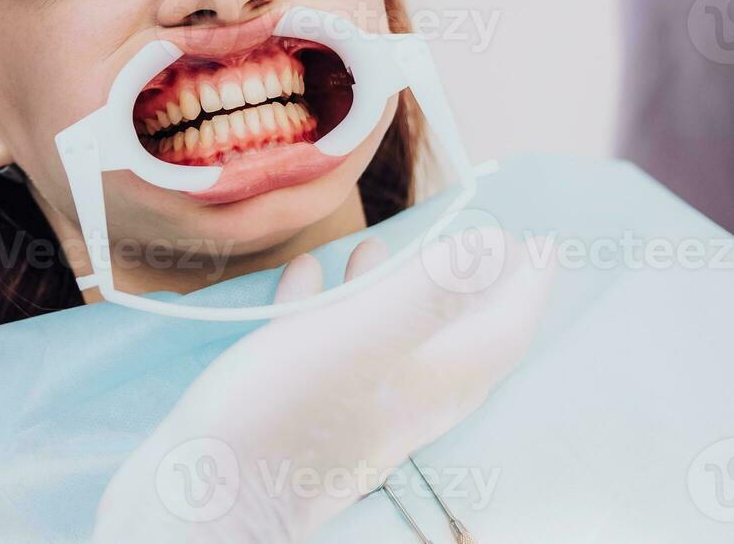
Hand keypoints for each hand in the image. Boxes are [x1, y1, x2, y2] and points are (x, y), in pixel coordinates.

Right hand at [92, 229, 555, 542]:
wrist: (199, 499)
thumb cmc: (275, 420)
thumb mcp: (355, 343)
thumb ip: (426, 296)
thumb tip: (492, 246)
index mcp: (425, 390)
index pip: (498, 336)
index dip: (524, 288)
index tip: (543, 243)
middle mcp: (395, 405)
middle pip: (457, 345)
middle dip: (474, 293)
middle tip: (485, 248)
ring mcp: (345, 412)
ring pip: (390, 345)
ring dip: (397, 294)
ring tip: (384, 246)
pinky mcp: (294, 411)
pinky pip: (324, 344)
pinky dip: (326, 304)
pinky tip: (305, 276)